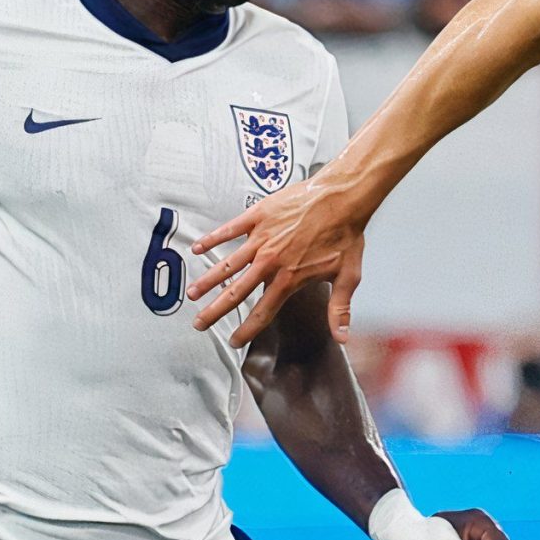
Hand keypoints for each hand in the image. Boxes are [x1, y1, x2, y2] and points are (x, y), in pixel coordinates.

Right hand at [188, 178, 367, 348]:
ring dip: (208, 280)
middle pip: (236, 292)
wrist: (341, 197)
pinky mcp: (258, 216)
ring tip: (192, 293)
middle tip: (198, 323)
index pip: (263, 311)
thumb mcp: (347, 276)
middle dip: (215, 311)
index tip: (234, 341)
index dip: (247, 330)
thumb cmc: (346, 234)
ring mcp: (261, 239)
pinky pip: (230, 230)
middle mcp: (270, 262)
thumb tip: (342, 337)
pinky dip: (212, 239)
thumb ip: (339, 308)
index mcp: (289, 279)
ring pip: (228, 264)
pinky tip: (197, 247)